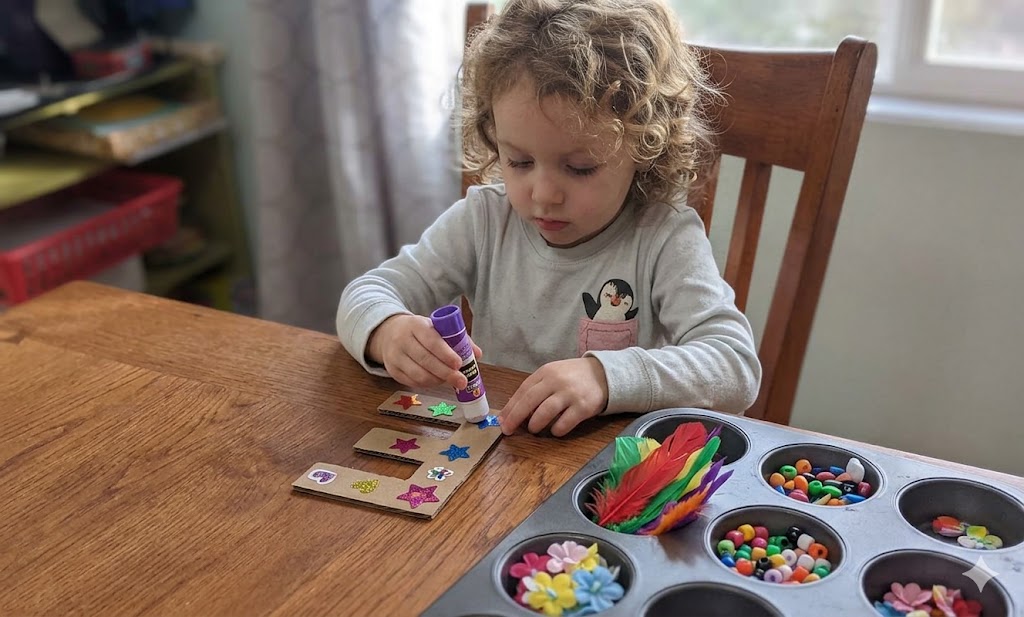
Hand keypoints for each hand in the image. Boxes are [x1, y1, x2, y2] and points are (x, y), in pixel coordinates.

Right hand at [367, 314, 481, 389]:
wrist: (389, 333)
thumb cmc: (420, 331)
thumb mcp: (435, 327)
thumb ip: (458, 338)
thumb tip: (477, 354)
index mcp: (416, 325)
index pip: (431, 340)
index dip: (446, 354)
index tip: (459, 364)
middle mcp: (402, 340)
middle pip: (425, 360)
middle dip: (446, 373)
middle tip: (462, 381)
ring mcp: (395, 356)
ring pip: (419, 375)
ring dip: (438, 381)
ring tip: (450, 381)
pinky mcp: (392, 370)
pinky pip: (412, 382)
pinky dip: (428, 385)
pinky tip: (437, 381)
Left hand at [499, 357, 608, 436]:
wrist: (604, 374)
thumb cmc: (572, 377)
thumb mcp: (553, 374)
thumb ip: (535, 388)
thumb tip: (512, 409)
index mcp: (546, 372)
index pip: (523, 390)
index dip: (510, 407)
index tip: (502, 420)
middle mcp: (557, 381)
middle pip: (530, 401)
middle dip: (516, 418)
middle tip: (508, 430)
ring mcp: (570, 394)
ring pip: (545, 412)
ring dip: (535, 425)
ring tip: (534, 429)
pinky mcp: (584, 407)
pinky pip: (564, 423)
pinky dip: (556, 430)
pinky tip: (555, 430)